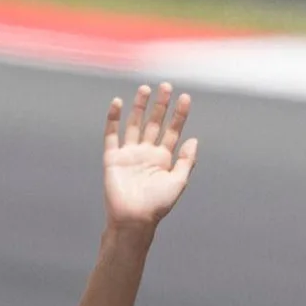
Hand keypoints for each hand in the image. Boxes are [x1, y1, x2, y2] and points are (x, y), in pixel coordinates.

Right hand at [100, 82, 196, 231]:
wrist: (133, 219)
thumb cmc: (157, 205)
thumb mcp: (178, 183)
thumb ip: (186, 161)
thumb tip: (194, 140)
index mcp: (163, 159)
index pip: (173, 131)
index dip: (179, 114)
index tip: (185, 97)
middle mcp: (146, 153)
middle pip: (154, 123)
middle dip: (160, 105)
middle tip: (166, 86)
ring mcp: (129, 154)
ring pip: (134, 124)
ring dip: (139, 106)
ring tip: (145, 88)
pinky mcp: (113, 158)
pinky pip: (112, 135)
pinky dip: (113, 119)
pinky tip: (118, 103)